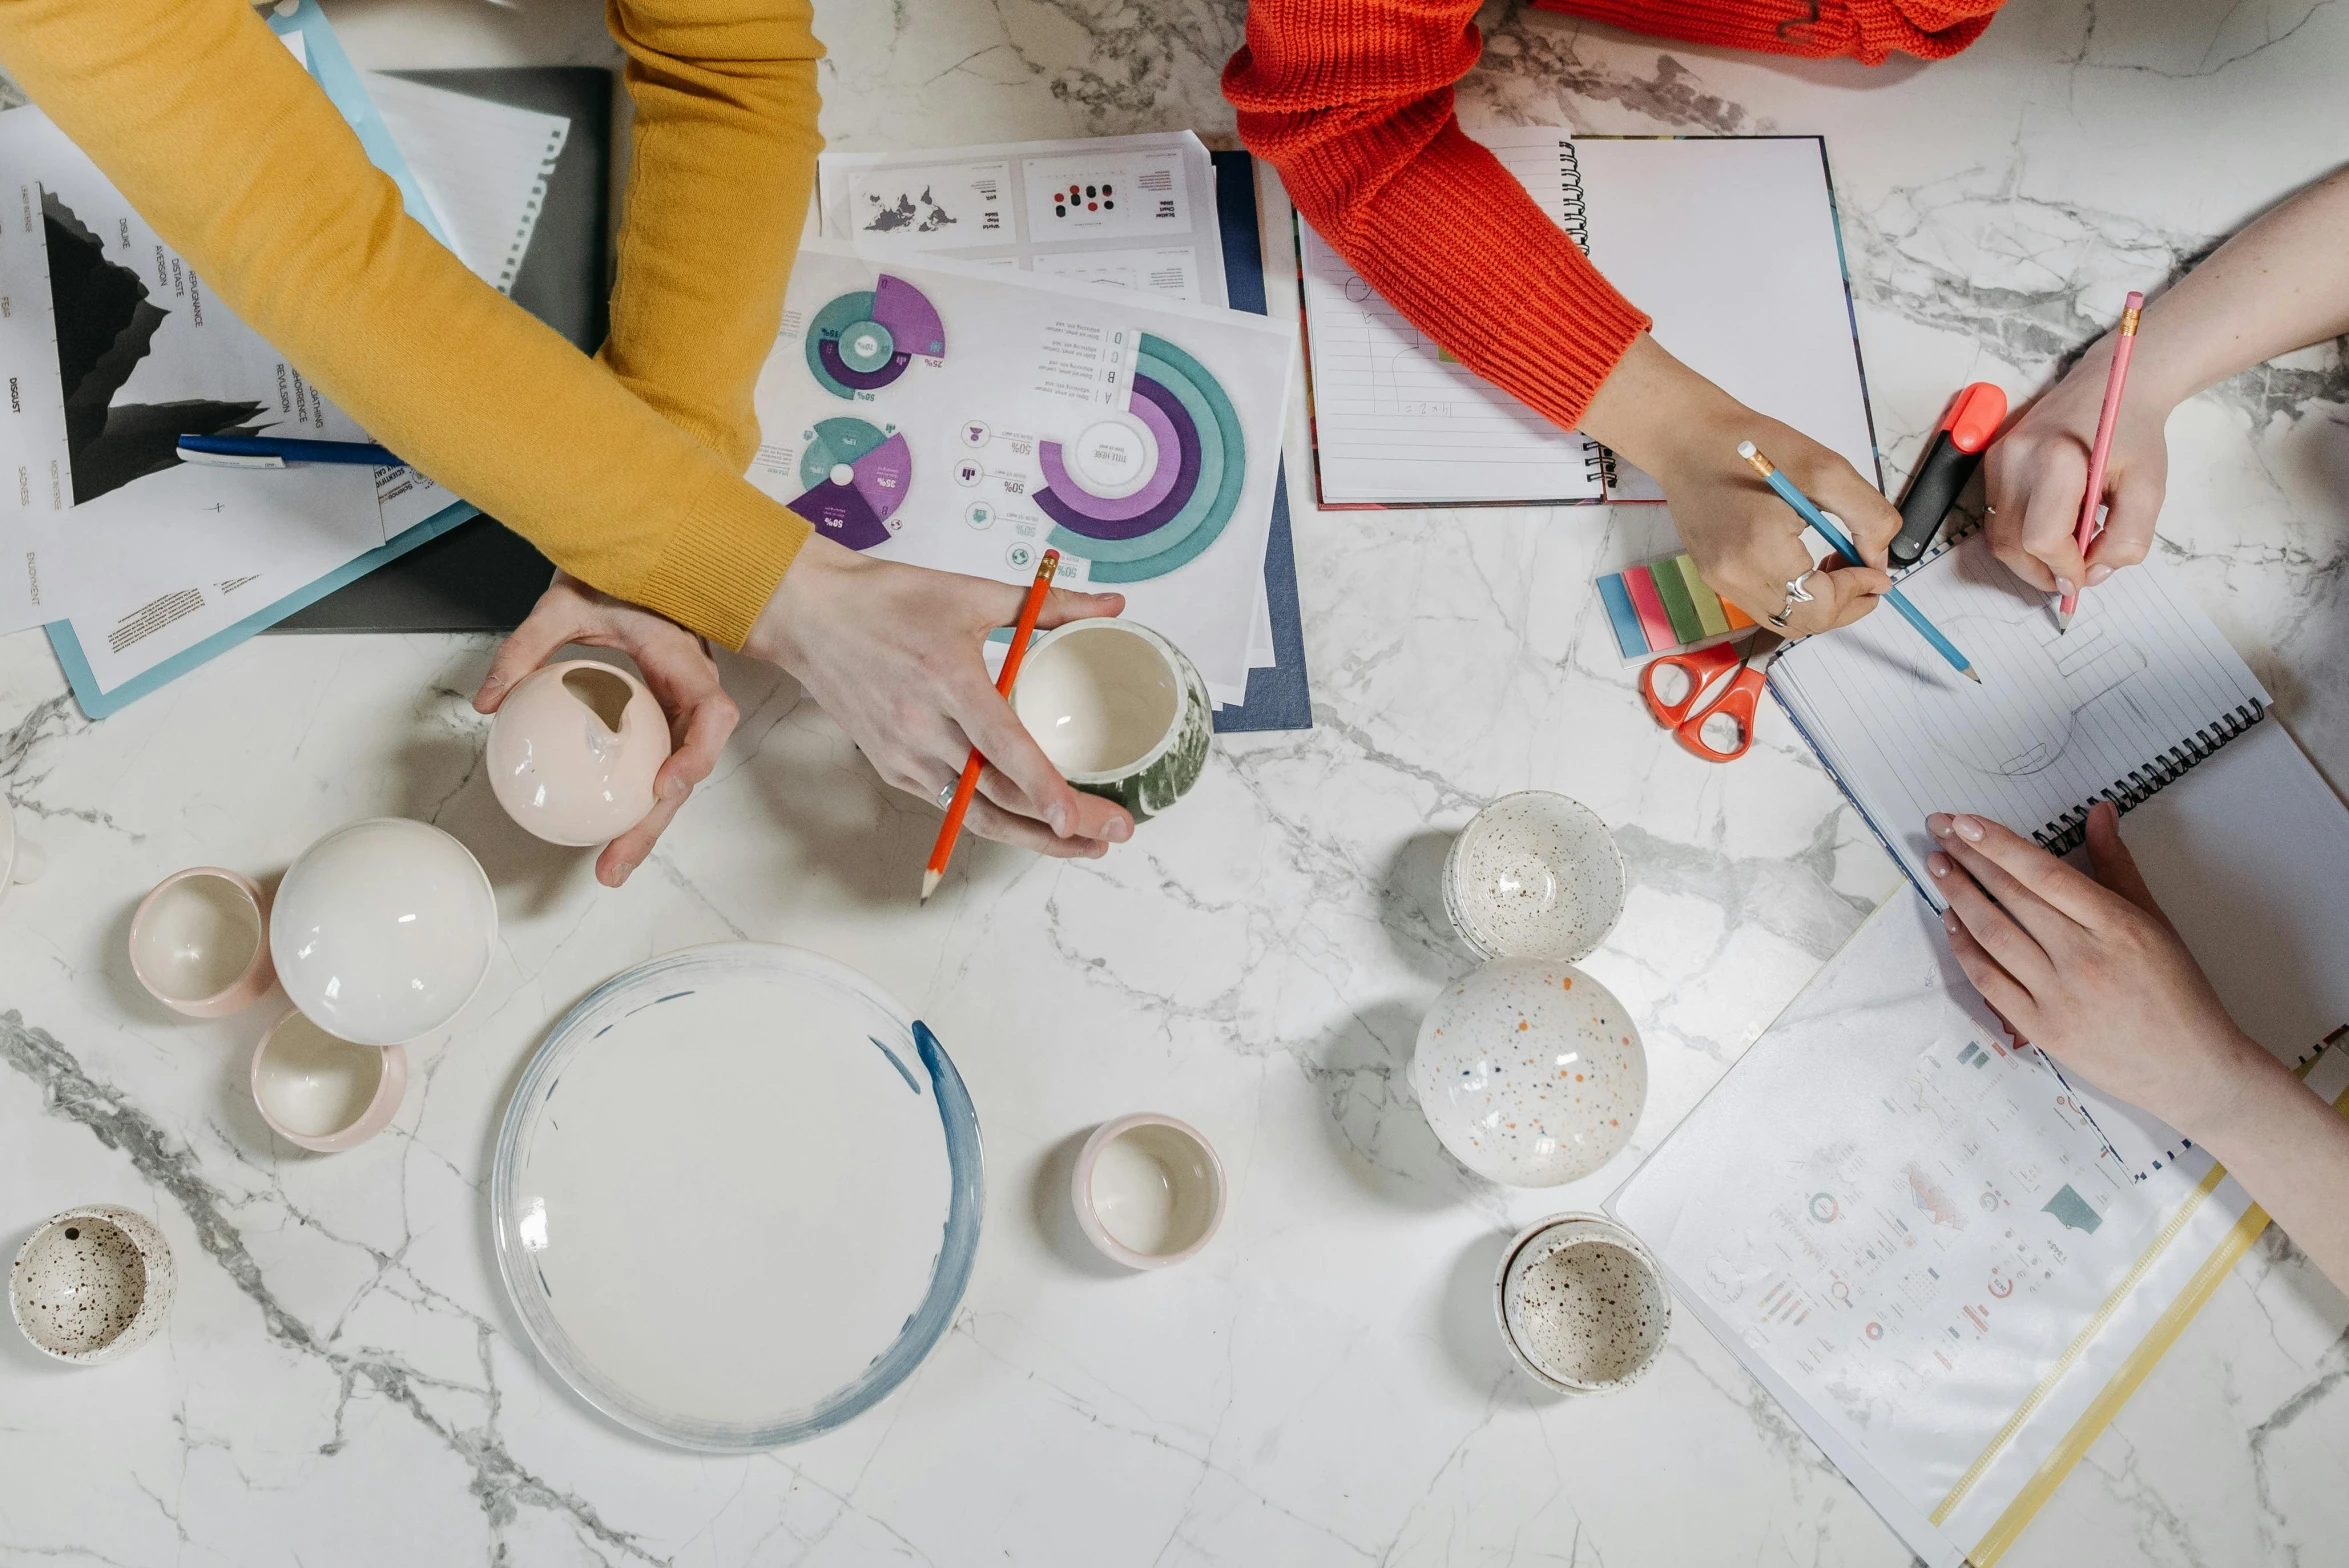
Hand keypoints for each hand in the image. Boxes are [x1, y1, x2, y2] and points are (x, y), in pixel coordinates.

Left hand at [475, 572, 738, 887]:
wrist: (639, 557)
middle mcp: (691, 694)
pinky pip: (653, 763)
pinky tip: (600, 824)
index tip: (666, 785)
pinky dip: (633, 800)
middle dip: (655, 824)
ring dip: (645, 826)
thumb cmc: (614, 575)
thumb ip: (525, 647)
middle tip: (614, 864)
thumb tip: (487, 701)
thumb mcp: (562, 603)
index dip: (697, 753)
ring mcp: (679, 710)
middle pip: (688, 770)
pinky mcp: (662, 718)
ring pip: (673, 778)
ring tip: (609, 863)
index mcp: (683, 660)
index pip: (711, 713)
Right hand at [744, 537, 1135, 857]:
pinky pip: (951, 806)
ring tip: (1083, 844)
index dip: (1043, 788)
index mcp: (949, 680)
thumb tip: (1113, 605)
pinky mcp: (893, 769)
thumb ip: (1050, 607)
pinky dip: (993, 820)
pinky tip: (1032, 824)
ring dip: (1032, 838)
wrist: (809, 616)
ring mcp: (905, 757)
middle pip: (1000, 797)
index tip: (1079, 819)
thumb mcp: (972, 593)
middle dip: (1063, 826)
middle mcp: (925, 729)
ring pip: (976, 816)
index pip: (1003, 748)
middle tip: (1116, 831)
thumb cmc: (888, 600)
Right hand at [1580, 335, 1894, 634]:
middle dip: (1843, 608)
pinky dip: (1794, 597)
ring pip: (1783, 620)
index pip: (1821, 601)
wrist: (1688, 439)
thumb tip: (1877, 560)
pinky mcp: (1713, 576)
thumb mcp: (1828, 469)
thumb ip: (1868, 516)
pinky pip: (1763, 606)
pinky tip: (1805, 566)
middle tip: (1866, 579)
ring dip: (1818, 606)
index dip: (1858, 592)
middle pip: (1802, 623)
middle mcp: (1735, 576)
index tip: (1877, 571)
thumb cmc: (1752, 446)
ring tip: (1836, 570)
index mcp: (1762, 549)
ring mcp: (1720, 580)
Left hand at [1926, 801, 2266, 1137]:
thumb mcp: (2154, 921)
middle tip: (1940, 831)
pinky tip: (1951, 920)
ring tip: (1937, 866)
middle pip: (2011, 899)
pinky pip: (1988, 980)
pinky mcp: (2040, 1028)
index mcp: (2117, 926)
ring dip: (1958, 896)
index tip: (1964, 823)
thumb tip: (2097, 812)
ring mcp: (2058, 996)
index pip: (2044, 874)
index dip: (1999, 846)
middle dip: (1969, 859)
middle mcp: (2083, 959)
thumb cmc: (2176, 992)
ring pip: (1992, 935)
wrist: (2189, 1070)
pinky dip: (1964, 947)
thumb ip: (2117, 865)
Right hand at [1982, 334, 2170, 594]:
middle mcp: (2015, 458)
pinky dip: (2020, 534)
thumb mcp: (2149, 489)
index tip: (2084, 577)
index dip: (2063, 569)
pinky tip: (2052, 526)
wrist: (2113, 382)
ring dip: (2028, 557)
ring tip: (2065, 551)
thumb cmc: (2133, 433)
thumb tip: (2091, 575)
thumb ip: (2126, 540)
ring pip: (1997, 535)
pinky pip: (1996, 516)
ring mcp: (1997, 458)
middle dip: (2040, 572)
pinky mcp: (1991, 459)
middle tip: (2070, 578)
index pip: (2042, 539)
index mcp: (2056, 460)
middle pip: (2009, 544)